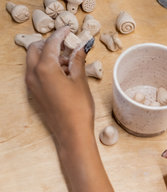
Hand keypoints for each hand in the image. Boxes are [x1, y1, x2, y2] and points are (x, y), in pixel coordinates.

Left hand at [25, 27, 94, 144]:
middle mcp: (33, 74)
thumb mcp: (80, 81)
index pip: (51, 44)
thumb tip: (78, 48)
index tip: (69, 30)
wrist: (71, 133)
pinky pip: (36, 73)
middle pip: (36, 49)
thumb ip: (77, 61)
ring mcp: (31, 84)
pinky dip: (46, 67)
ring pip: (34, 61)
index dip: (61, 35)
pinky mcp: (34, 93)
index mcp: (45, 68)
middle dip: (50, 44)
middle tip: (66, 45)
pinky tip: (63, 74)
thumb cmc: (78, 108)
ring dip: (48, 56)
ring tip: (68, 62)